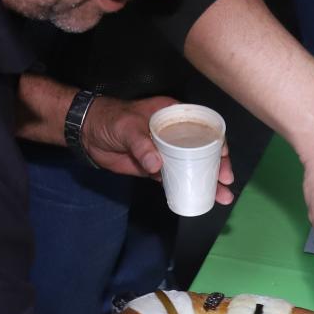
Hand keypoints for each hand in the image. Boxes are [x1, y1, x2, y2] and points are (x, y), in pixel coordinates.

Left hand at [82, 94, 235, 205]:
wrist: (87, 133)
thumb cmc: (110, 119)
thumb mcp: (127, 127)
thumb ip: (141, 144)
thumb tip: (157, 165)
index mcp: (172, 115)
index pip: (203, 127)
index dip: (217, 141)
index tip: (224, 157)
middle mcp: (174, 133)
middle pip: (202, 150)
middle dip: (218, 167)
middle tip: (226, 183)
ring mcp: (165, 152)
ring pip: (191, 166)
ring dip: (206, 181)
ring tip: (222, 196)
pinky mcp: (154, 168)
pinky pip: (174, 178)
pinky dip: (186, 188)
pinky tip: (198, 198)